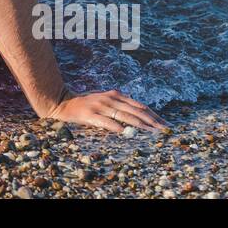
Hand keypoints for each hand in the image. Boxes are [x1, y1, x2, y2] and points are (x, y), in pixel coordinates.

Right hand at [46, 89, 166, 132]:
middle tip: (162, 129)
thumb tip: (137, 115)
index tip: (163, 122)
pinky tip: (125, 132)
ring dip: (139, 124)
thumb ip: (119, 106)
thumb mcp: (105, 100)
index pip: (138, 105)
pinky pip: (106, 122)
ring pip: (124, 116)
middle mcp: (110, 98)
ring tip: (150, 131)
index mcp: (115, 95)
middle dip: (150, 120)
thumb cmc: (86, 104)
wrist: (64, 102)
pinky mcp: (91, 114)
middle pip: (135, 110)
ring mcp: (100, 106)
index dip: (152, 114)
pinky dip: (116, 127)